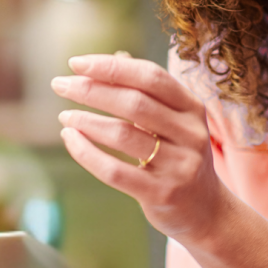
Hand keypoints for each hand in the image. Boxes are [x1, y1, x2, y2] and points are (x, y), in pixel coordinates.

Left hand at [50, 54, 224, 243]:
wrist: (206, 210)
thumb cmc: (181, 156)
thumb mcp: (175, 121)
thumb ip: (149, 92)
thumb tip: (115, 57)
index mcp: (193, 107)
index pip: (151, 76)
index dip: (112, 67)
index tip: (76, 63)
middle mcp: (191, 133)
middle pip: (134, 102)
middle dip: (92, 90)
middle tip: (60, 85)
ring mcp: (179, 164)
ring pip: (123, 134)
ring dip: (86, 121)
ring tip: (65, 116)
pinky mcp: (162, 193)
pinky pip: (115, 170)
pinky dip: (86, 153)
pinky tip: (71, 140)